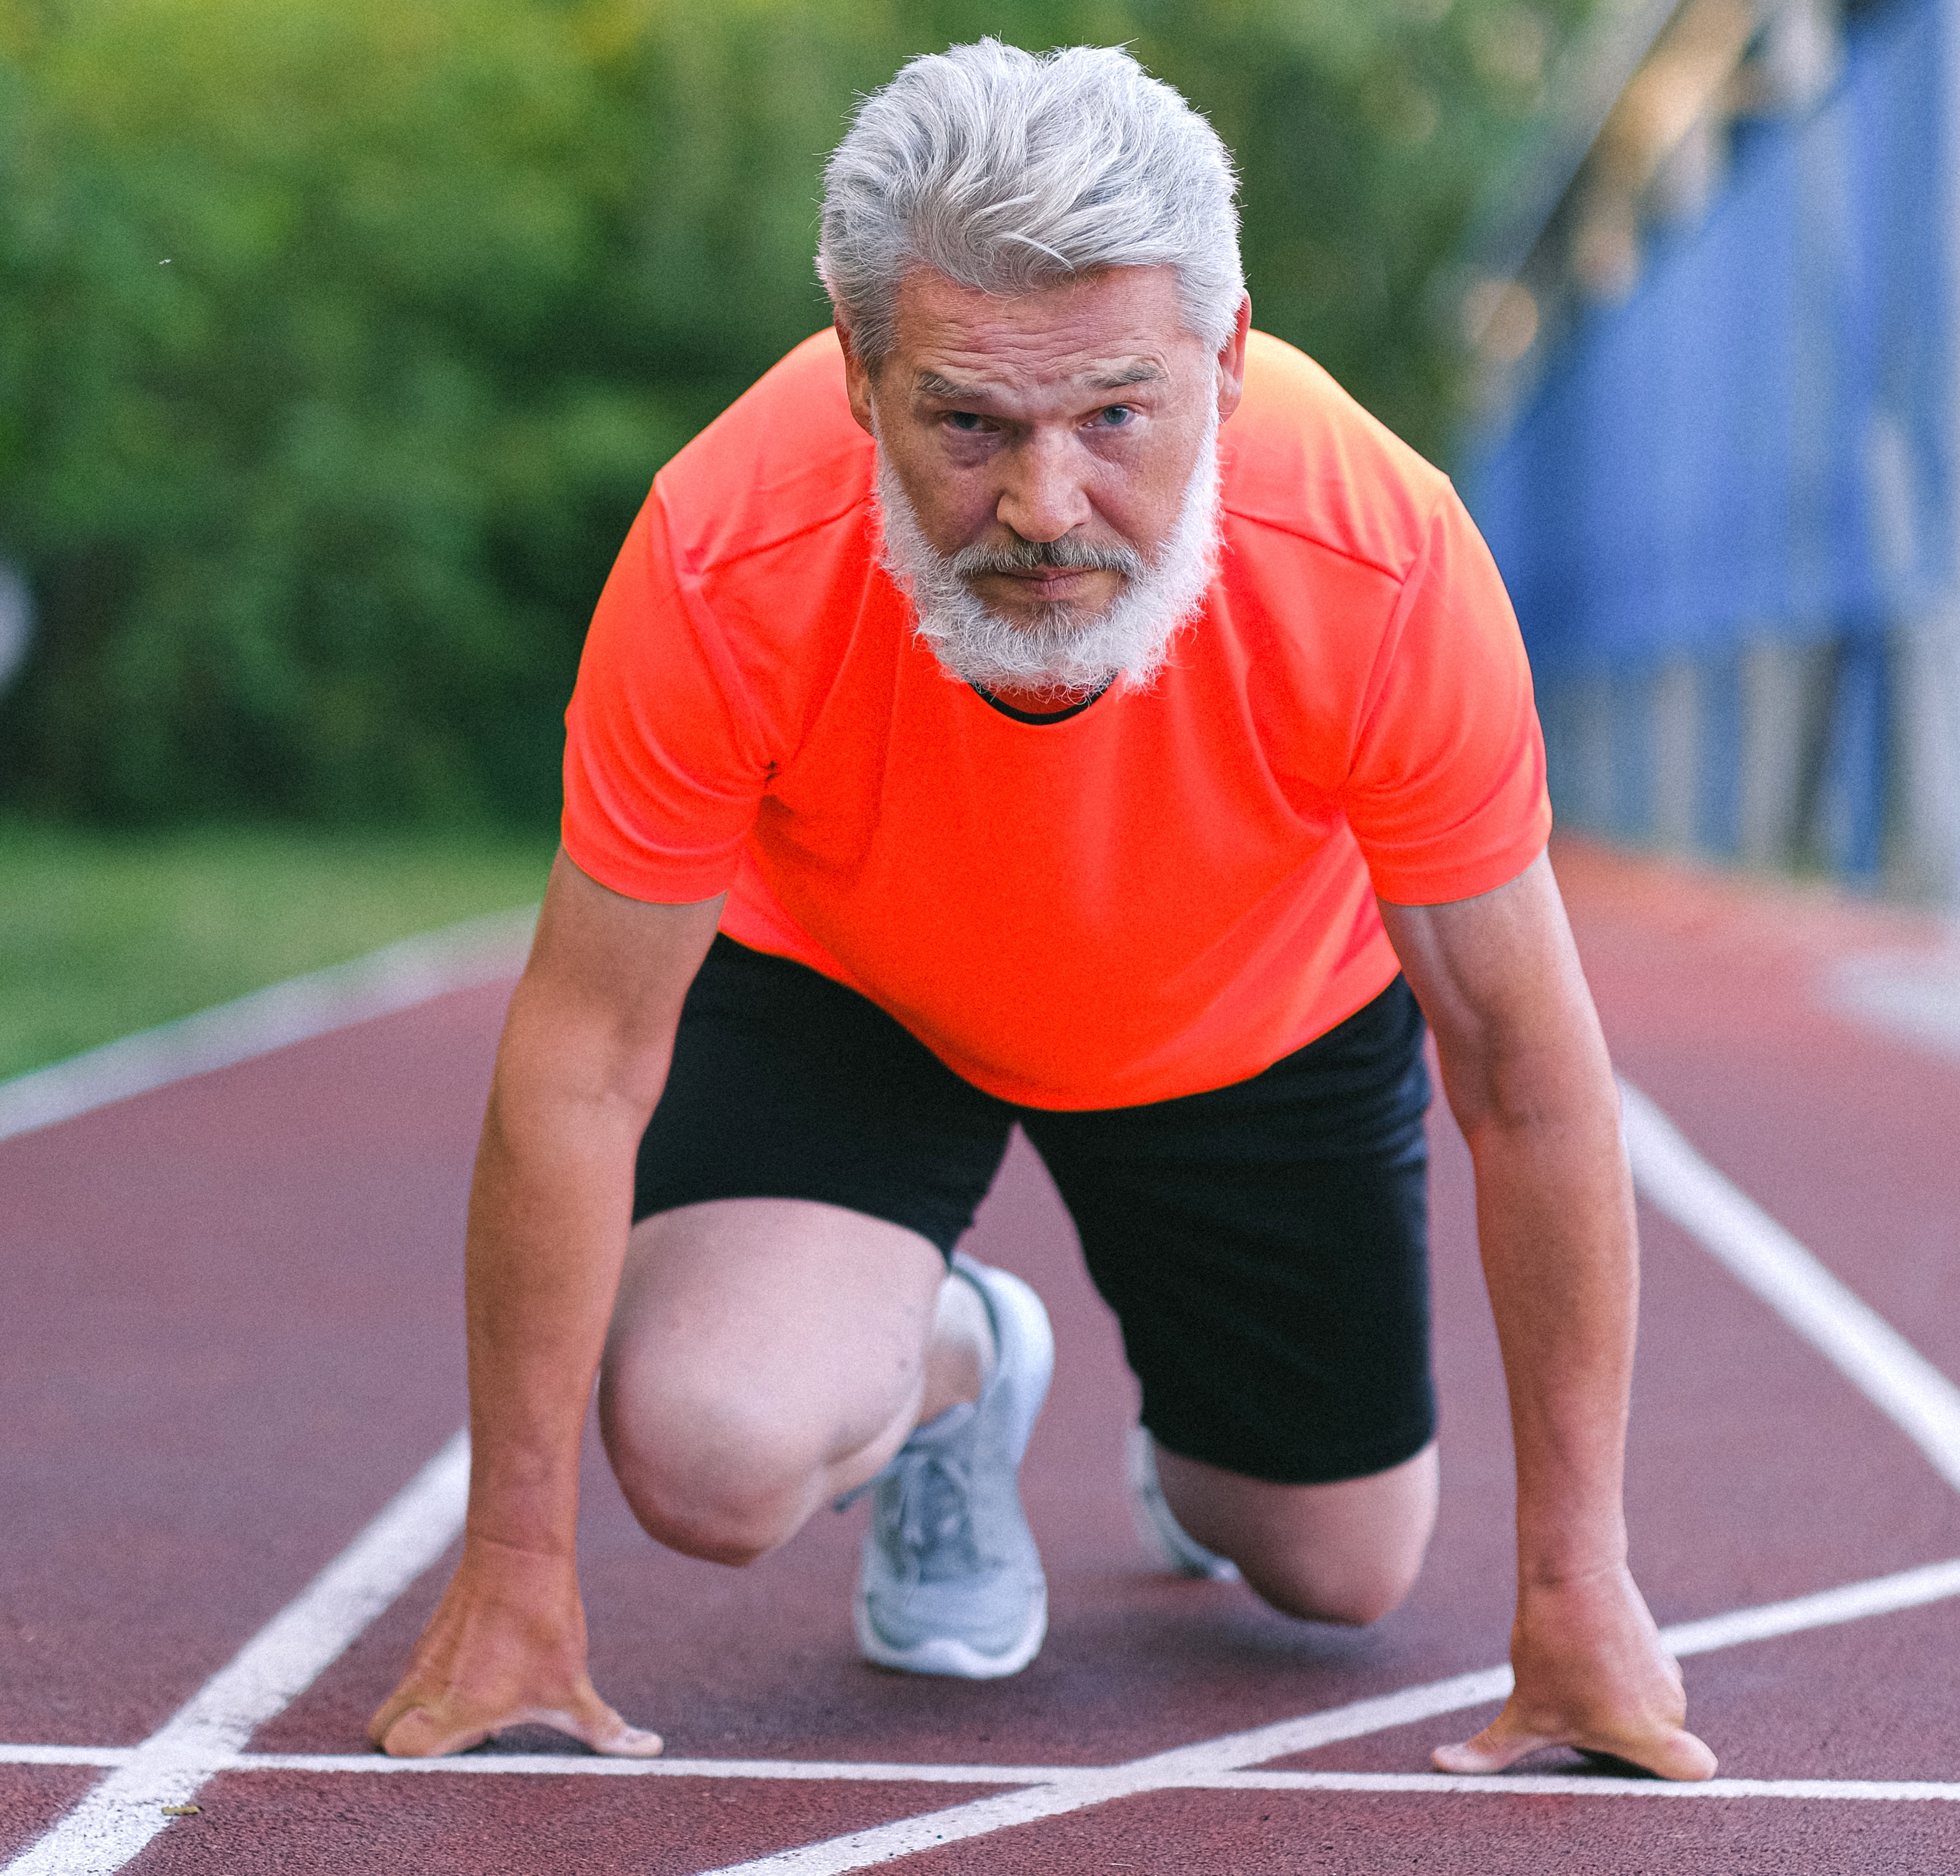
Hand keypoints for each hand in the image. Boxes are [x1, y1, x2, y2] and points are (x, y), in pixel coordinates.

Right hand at [367, 1539, 661, 1758]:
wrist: (519, 1552)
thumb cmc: (543, 1624)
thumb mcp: (574, 1685)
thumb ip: (603, 1729)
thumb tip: (649, 1749)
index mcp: (451, 1710)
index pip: (396, 1752)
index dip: (422, 1763)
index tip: (470, 1748)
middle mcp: (424, 1687)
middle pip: (382, 1734)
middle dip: (412, 1743)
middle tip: (466, 1733)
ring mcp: (421, 1659)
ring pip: (399, 1700)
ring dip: (428, 1711)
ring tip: (482, 1699)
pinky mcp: (429, 1637)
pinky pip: (417, 1672)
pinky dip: (438, 1682)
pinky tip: (485, 1668)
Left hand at [1433, 1565, 1715, 1779]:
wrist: (1568, 1570)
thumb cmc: (1551, 1645)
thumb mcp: (1523, 1709)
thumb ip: (1492, 1752)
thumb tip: (1440, 1764)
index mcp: (1650, 1734)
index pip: (1697, 1771)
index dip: (1669, 1773)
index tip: (1627, 1761)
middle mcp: (1669, 1707)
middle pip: (1653, 1745)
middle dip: (1617, 1739)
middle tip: (1577, 1716)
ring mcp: (1666, 1673)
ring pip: (1643, 1708)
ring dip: (1613, 1704)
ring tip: (1571, 1680)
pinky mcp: (1654, 1646)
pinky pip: (1637, 1677)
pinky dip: (1613, 1674)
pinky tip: (1578, 1658)